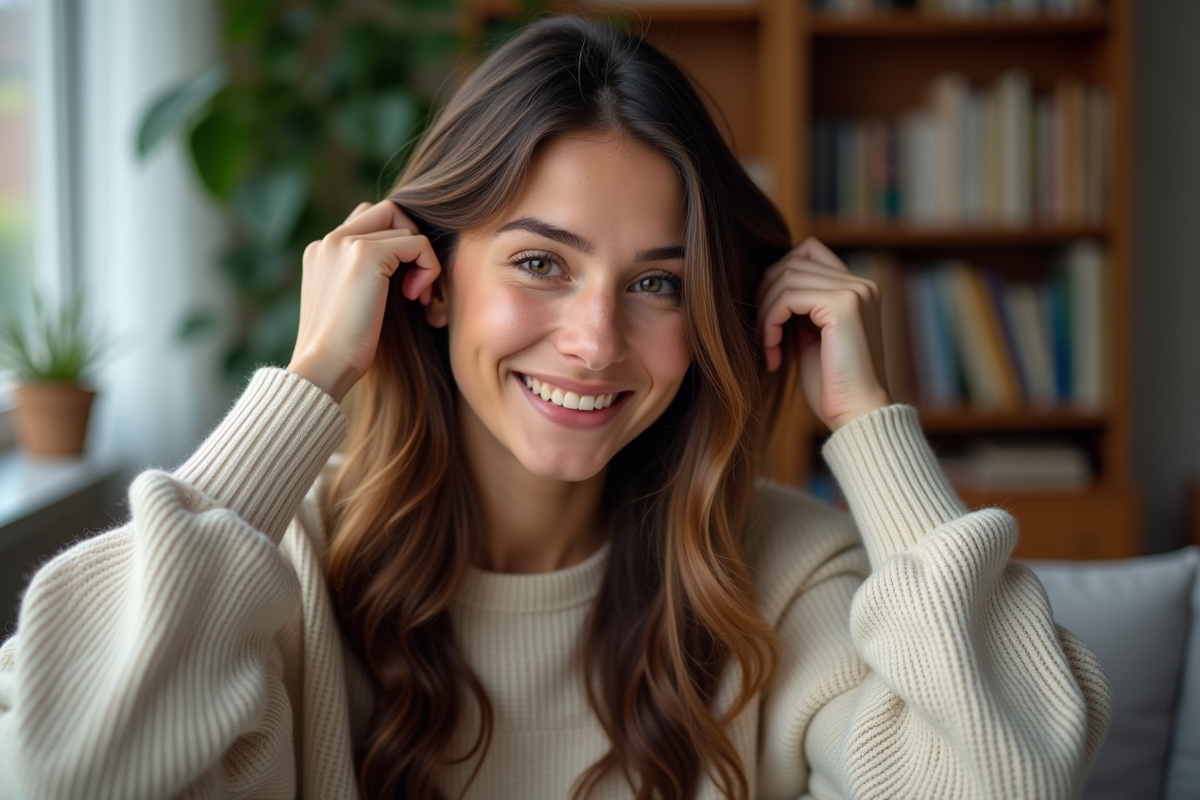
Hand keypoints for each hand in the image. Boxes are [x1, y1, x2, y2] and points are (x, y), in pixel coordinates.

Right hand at [287, 200, 441, 403]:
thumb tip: (403, 269)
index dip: (395, 244)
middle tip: (417, 284)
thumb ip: (364, 279)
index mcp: (321, 251)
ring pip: (404, 224)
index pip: (368, 220)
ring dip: (422, 260)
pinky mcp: (365, 254)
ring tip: (416, 297)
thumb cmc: (341, 350)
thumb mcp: (349, 305)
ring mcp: (344, 243)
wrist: (322, 365)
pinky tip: (416, 298)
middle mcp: (330, 240)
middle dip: (412, 242)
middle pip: (388, 211)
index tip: (402, 284)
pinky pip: (417, 242)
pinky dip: (428, 268)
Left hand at [756, 237, 891, 431]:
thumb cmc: (831, 385)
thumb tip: (765, 283)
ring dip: (766, 313)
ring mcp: (855, 291)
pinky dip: (770, 323)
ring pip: (786, 277)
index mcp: (856, 289)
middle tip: (761, 335)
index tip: (768, 318)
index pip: (807, 252)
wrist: (856, 416)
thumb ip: (797, 307)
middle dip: (765, 296)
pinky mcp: (844, 305)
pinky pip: (788, 297)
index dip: (777, 278)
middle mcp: (861, 284)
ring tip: (768, 348)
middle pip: (792, 262)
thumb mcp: (809, 336)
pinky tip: (773, 354)